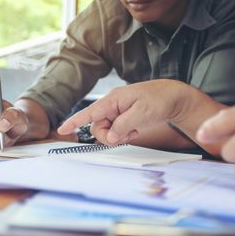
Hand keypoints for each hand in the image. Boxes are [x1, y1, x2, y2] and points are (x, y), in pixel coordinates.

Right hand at [58, 80, 205, 144]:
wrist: (173, 97)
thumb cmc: (158, 100)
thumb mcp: (141, 114)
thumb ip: (122, 126)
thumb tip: (109, 138)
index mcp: (113, 100)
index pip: (89, 112)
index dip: (74, 122)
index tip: (61, 130)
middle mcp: (112, 105)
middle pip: (97, 126)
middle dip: (108, 136)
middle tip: (127, 135)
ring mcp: (117, 111)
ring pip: (106, 130)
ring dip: (118, 135)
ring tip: (134, 129)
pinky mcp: (123, 117)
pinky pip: (116, 130)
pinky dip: (124, 134)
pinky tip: (136, 129)